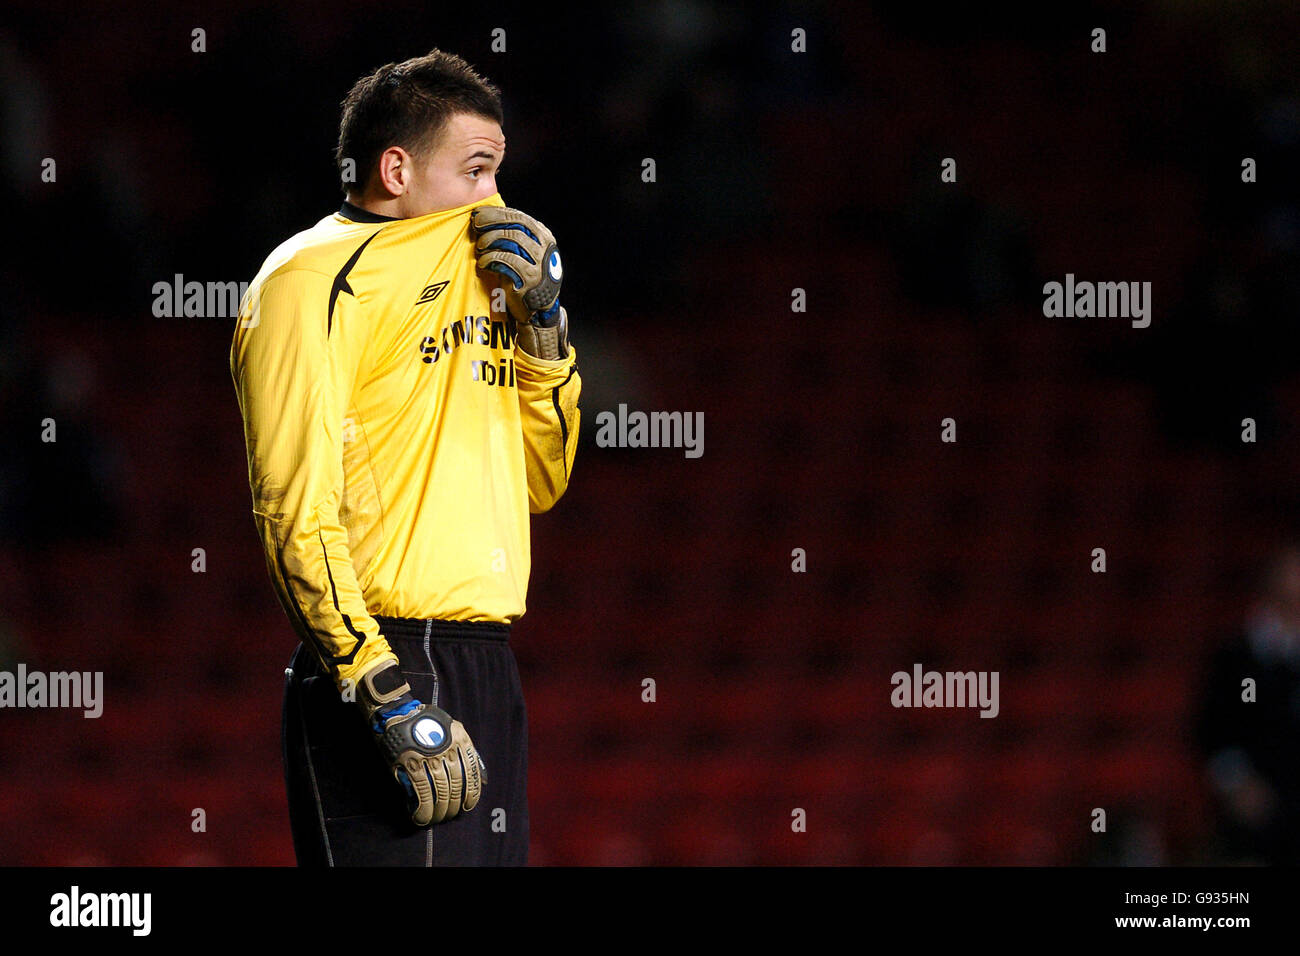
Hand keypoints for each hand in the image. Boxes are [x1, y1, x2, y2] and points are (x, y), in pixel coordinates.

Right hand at [356, 658, 485, 825]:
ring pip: (440, 791)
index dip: (471, 794)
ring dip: (439, 810)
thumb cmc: (427, 723)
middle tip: (449, 815)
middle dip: (453, 806)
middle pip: (455, 786)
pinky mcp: (410, 763)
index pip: (471, 773)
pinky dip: (424, 808)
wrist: (398, 712)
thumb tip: (482, 780)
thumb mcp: (453, 730)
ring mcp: (428, 757)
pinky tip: (423, 817)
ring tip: (438, 819)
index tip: (467, 806)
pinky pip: (421, 791)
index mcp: (460, 740)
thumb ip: (467, 752)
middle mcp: (447, 749)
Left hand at [470, 206, 569, 359]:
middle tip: (475, 226)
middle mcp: (544, 248)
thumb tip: (484, 216)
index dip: (496, 213)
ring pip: (512, 239)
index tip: (477, 214)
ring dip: (490, 240)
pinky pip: (507, 261)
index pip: (519, 217)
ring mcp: (539, 263)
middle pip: (516, 226)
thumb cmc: (524, 275)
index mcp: (544, 237)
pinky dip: (491, 259)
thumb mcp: (524, 252)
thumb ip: (513, 235)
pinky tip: (483, 263)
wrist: (538, 308)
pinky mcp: (529, 279)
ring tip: (479, 247)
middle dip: (492, 222)